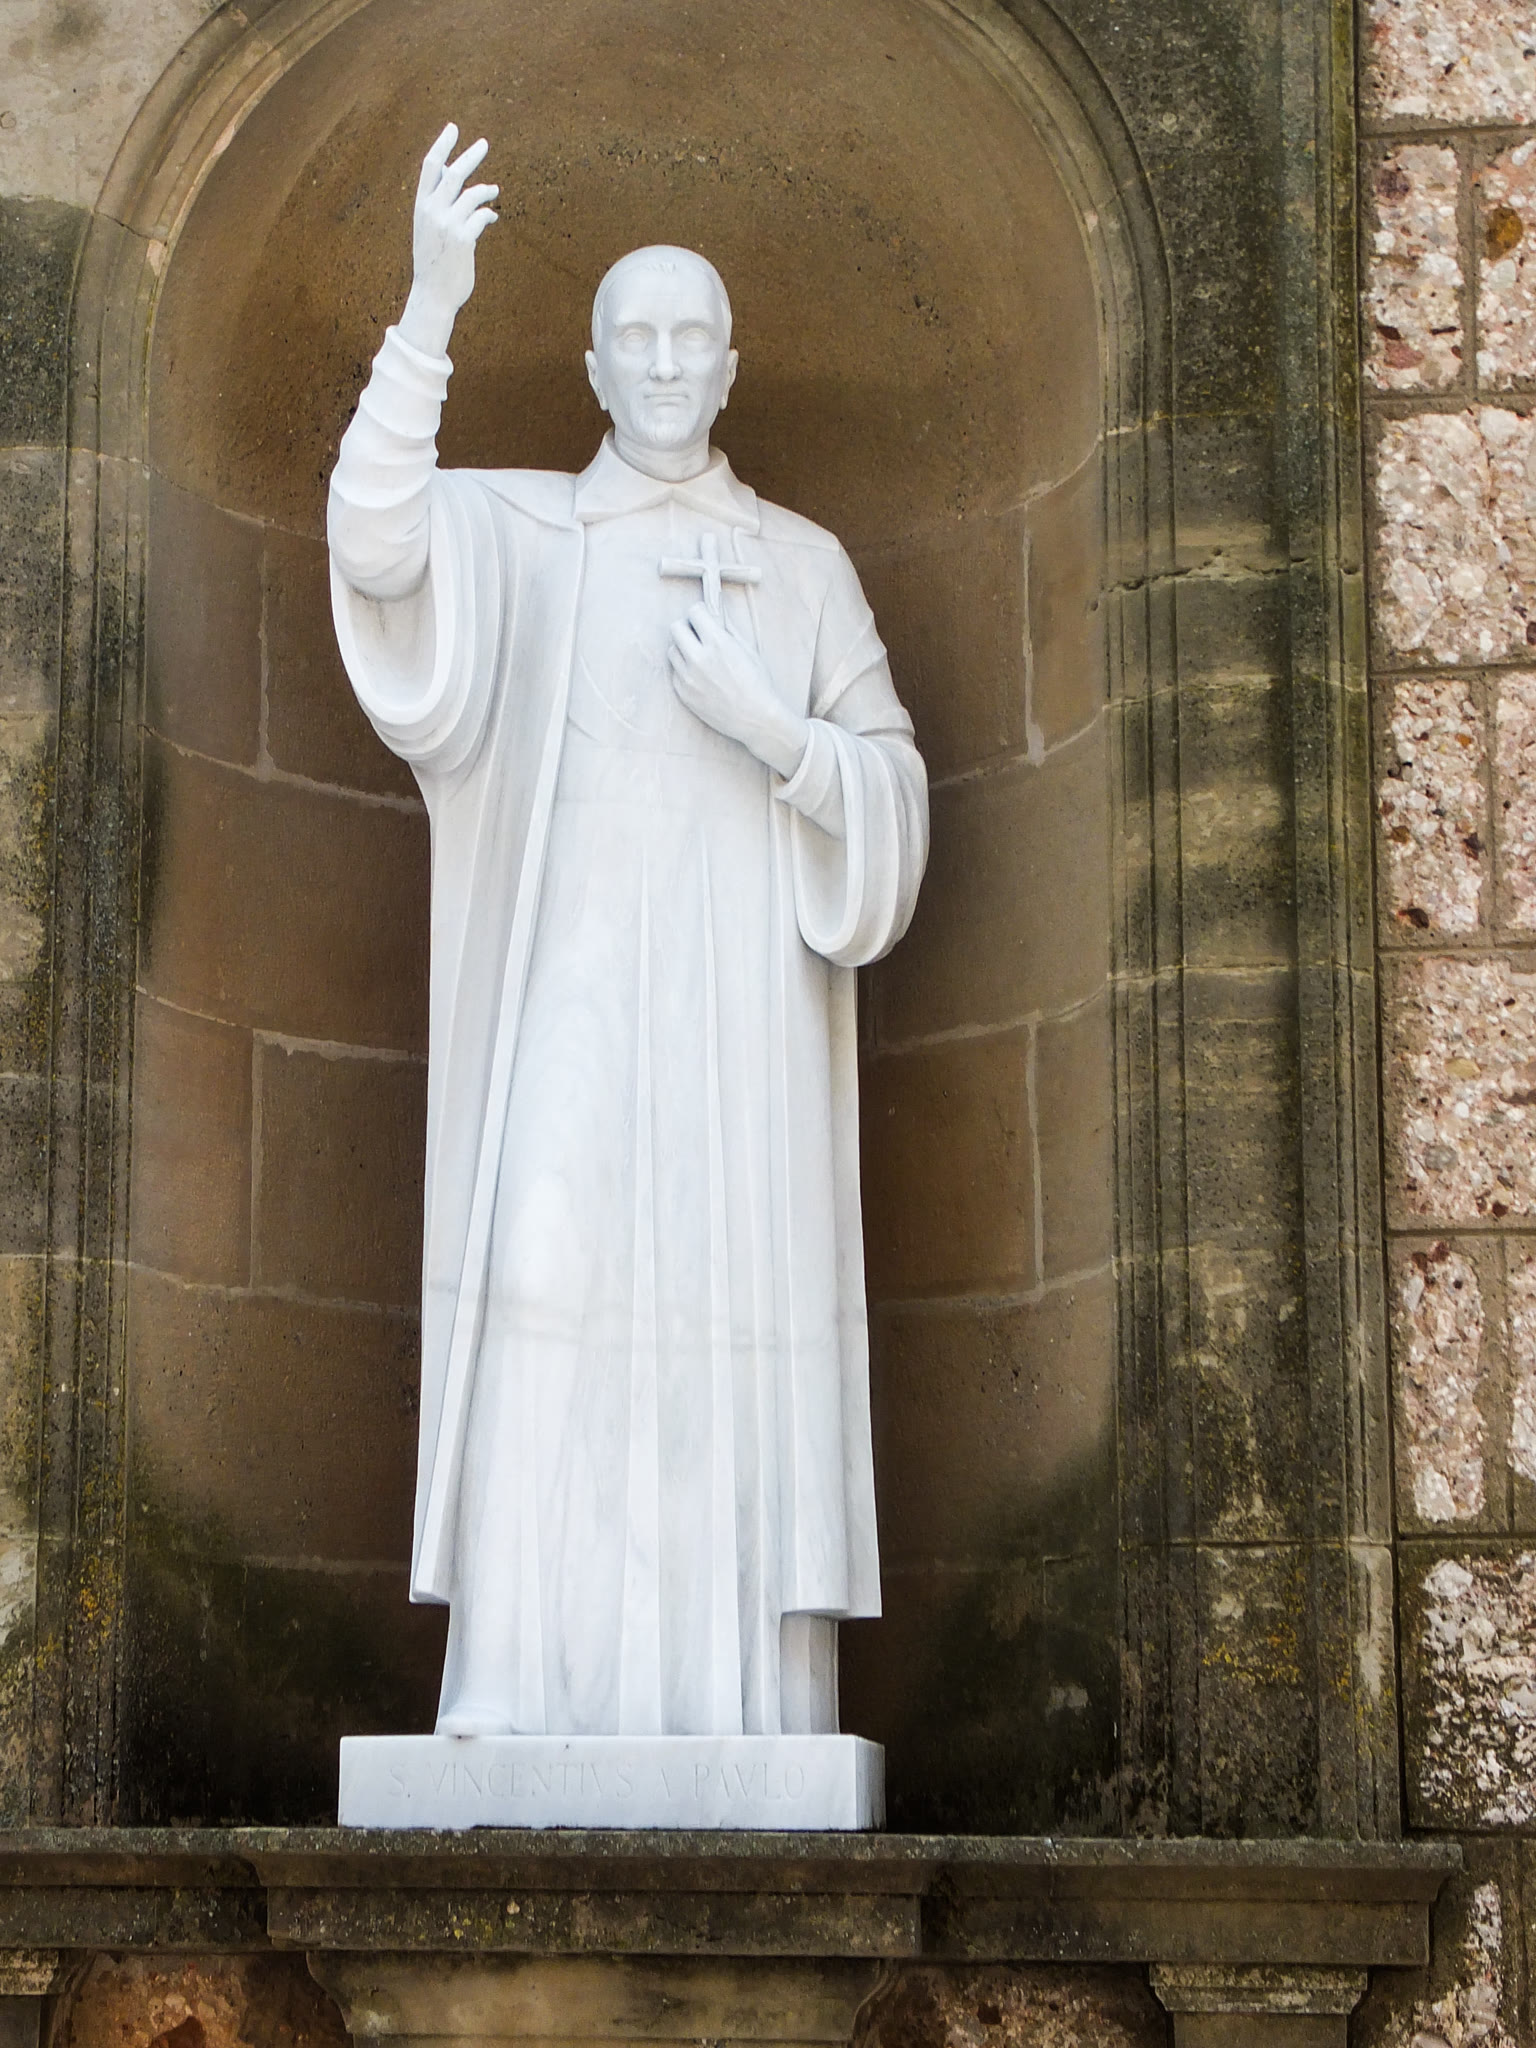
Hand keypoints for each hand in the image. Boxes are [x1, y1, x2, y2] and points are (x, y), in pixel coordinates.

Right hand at [397, 124, 498, 355]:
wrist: (433, 295)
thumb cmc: (433, 264)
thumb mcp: (429, 231)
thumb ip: (441, 209)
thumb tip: (464, 188)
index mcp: (421, 206)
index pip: (429, 166)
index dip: (442, 145)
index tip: (453, 128)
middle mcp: (432, 211)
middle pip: (453, 173)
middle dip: (470, 156)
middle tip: (484, 144)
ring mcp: (447, 224)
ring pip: (471, 193)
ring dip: (486, 189)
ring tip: (494, 190)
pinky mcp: (464, 239)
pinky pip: (482, 216)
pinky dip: (489, 214)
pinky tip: (492, 218)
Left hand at [668, 605, 808, 777]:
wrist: (756, 719)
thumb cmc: (758, 684)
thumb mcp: (748, 650)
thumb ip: (727, 628)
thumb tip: (715, 610)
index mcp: (718, 643)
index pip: (694, 612)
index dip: (701, 613)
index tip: (705, 620)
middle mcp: (699, 659)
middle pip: (675, 628)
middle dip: (687, 628)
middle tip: (699, 636)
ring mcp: (689, 678)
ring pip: (672, 650)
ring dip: (683, 649)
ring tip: (700, 657)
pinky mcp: (684, 694)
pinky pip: (675, 673)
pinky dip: (684, 670)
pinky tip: (701, 676)